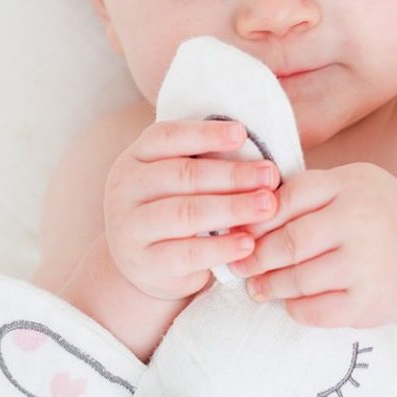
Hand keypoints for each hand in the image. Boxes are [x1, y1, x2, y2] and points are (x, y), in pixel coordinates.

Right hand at [103, 118, 280, 299]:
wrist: (143, 262)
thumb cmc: (174, 208)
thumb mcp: (180, 180)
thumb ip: (207, 162)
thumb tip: (258, 155)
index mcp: (137, 156)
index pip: (168, 136)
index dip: (206, 134)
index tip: (242, 133)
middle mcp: (127, 188)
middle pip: (184, 175)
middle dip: (232, 175)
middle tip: (270, 176)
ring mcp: (131, 227)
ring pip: (186, 213)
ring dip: (233, 208)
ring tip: (267, 206)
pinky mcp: (145, 263)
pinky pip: (188, 253)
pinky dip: (221, 247)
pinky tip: (248, 243)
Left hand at [229, 162, 396, 327]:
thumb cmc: (378, 216)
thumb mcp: (352, 186)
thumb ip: (308, 192)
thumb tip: (247, 214)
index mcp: (353, 185)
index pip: (289, 198)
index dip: (258, 218)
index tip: (242, 232)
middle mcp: (362, 222)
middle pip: (290, 242)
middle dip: (257, 256)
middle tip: (241, 265)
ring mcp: (367, 265)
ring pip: (298, 279)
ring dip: (270, 285)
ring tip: (258, 286)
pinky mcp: (368, 304)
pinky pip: (314, 311)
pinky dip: (294, 308)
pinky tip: (289, 302)